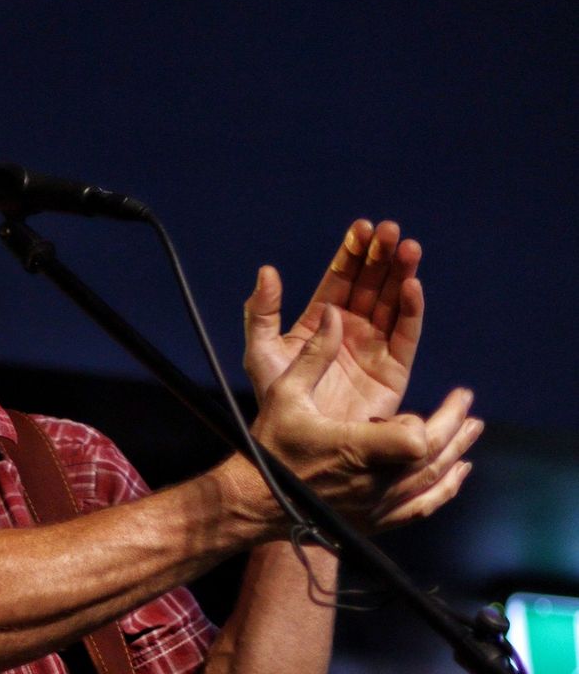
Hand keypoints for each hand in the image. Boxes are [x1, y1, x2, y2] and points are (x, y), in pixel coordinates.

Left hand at [244, 220, 422, 422]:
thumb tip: (267, 272)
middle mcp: (351, 330)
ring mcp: (373, 348)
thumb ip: (261, 313)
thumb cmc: (276, 403)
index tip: (362, 228)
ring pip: (392, 302)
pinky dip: (412, 310)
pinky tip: (412, 286)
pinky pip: (406, 335)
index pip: (341, 279)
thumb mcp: (261, 354)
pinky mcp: (393, 370)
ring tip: (407, 249)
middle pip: (371, 284)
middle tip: (389, 232)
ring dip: (401, 274)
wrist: (301, 445)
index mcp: (321, 322)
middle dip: (380, 256)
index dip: (352, 253)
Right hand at [251, 304, 480, 530]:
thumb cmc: (269, 448)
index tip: (415, 411)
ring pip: (432, 482)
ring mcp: (374, 507)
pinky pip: (421, 508)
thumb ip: (315, 355)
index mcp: (354, 450)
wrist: (255, 503)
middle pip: (432, 458)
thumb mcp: (285, 395)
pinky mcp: (374, 522)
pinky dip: (444, 490)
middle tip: (466, 403)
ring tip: (473, 429)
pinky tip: (458, 473)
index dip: (421, 424)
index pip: (413, 441)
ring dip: (456, 453)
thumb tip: (335, 313)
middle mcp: (371, 484)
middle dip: (454, 427)